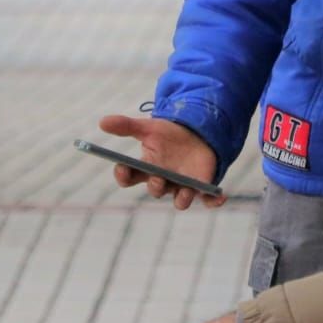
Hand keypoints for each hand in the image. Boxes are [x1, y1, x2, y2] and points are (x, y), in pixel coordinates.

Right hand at [98, 114, 225, 209]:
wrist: (196, 133)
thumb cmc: (168, 133)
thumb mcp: (148, 127)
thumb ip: (126, 126)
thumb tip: (101, 121)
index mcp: (146, 168)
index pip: (129, 177)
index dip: (124, 175)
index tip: (121, 167)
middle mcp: (163, 180)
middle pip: (156, 189)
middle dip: (156, 186)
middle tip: (157, 177)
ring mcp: (183, 185)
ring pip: (181, 199)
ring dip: (182, 198)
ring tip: (186, 192)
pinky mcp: (202, 186)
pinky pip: (208, 199)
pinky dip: (214, 201)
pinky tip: (220, 196)